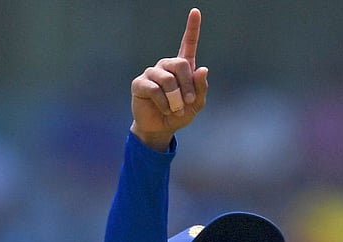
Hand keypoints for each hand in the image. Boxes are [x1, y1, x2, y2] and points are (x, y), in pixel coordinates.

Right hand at [130, 8, 208, 150]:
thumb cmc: (180, 114)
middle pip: (181, 65)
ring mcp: (152, 73)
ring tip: (174, 110)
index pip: (188, 44)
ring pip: (168, 80)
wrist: (161, 128)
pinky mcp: (140, 83)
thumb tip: (203, 69)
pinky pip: (156, 90)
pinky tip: (164, 109)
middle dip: (188, 87)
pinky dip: (164, 104)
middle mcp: (166, 66)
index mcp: (182, 68)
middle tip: (188, 103)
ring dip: (176, 99)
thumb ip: (200, 89)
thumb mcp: (196, 105)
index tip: (196, 11)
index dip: (192, 28)